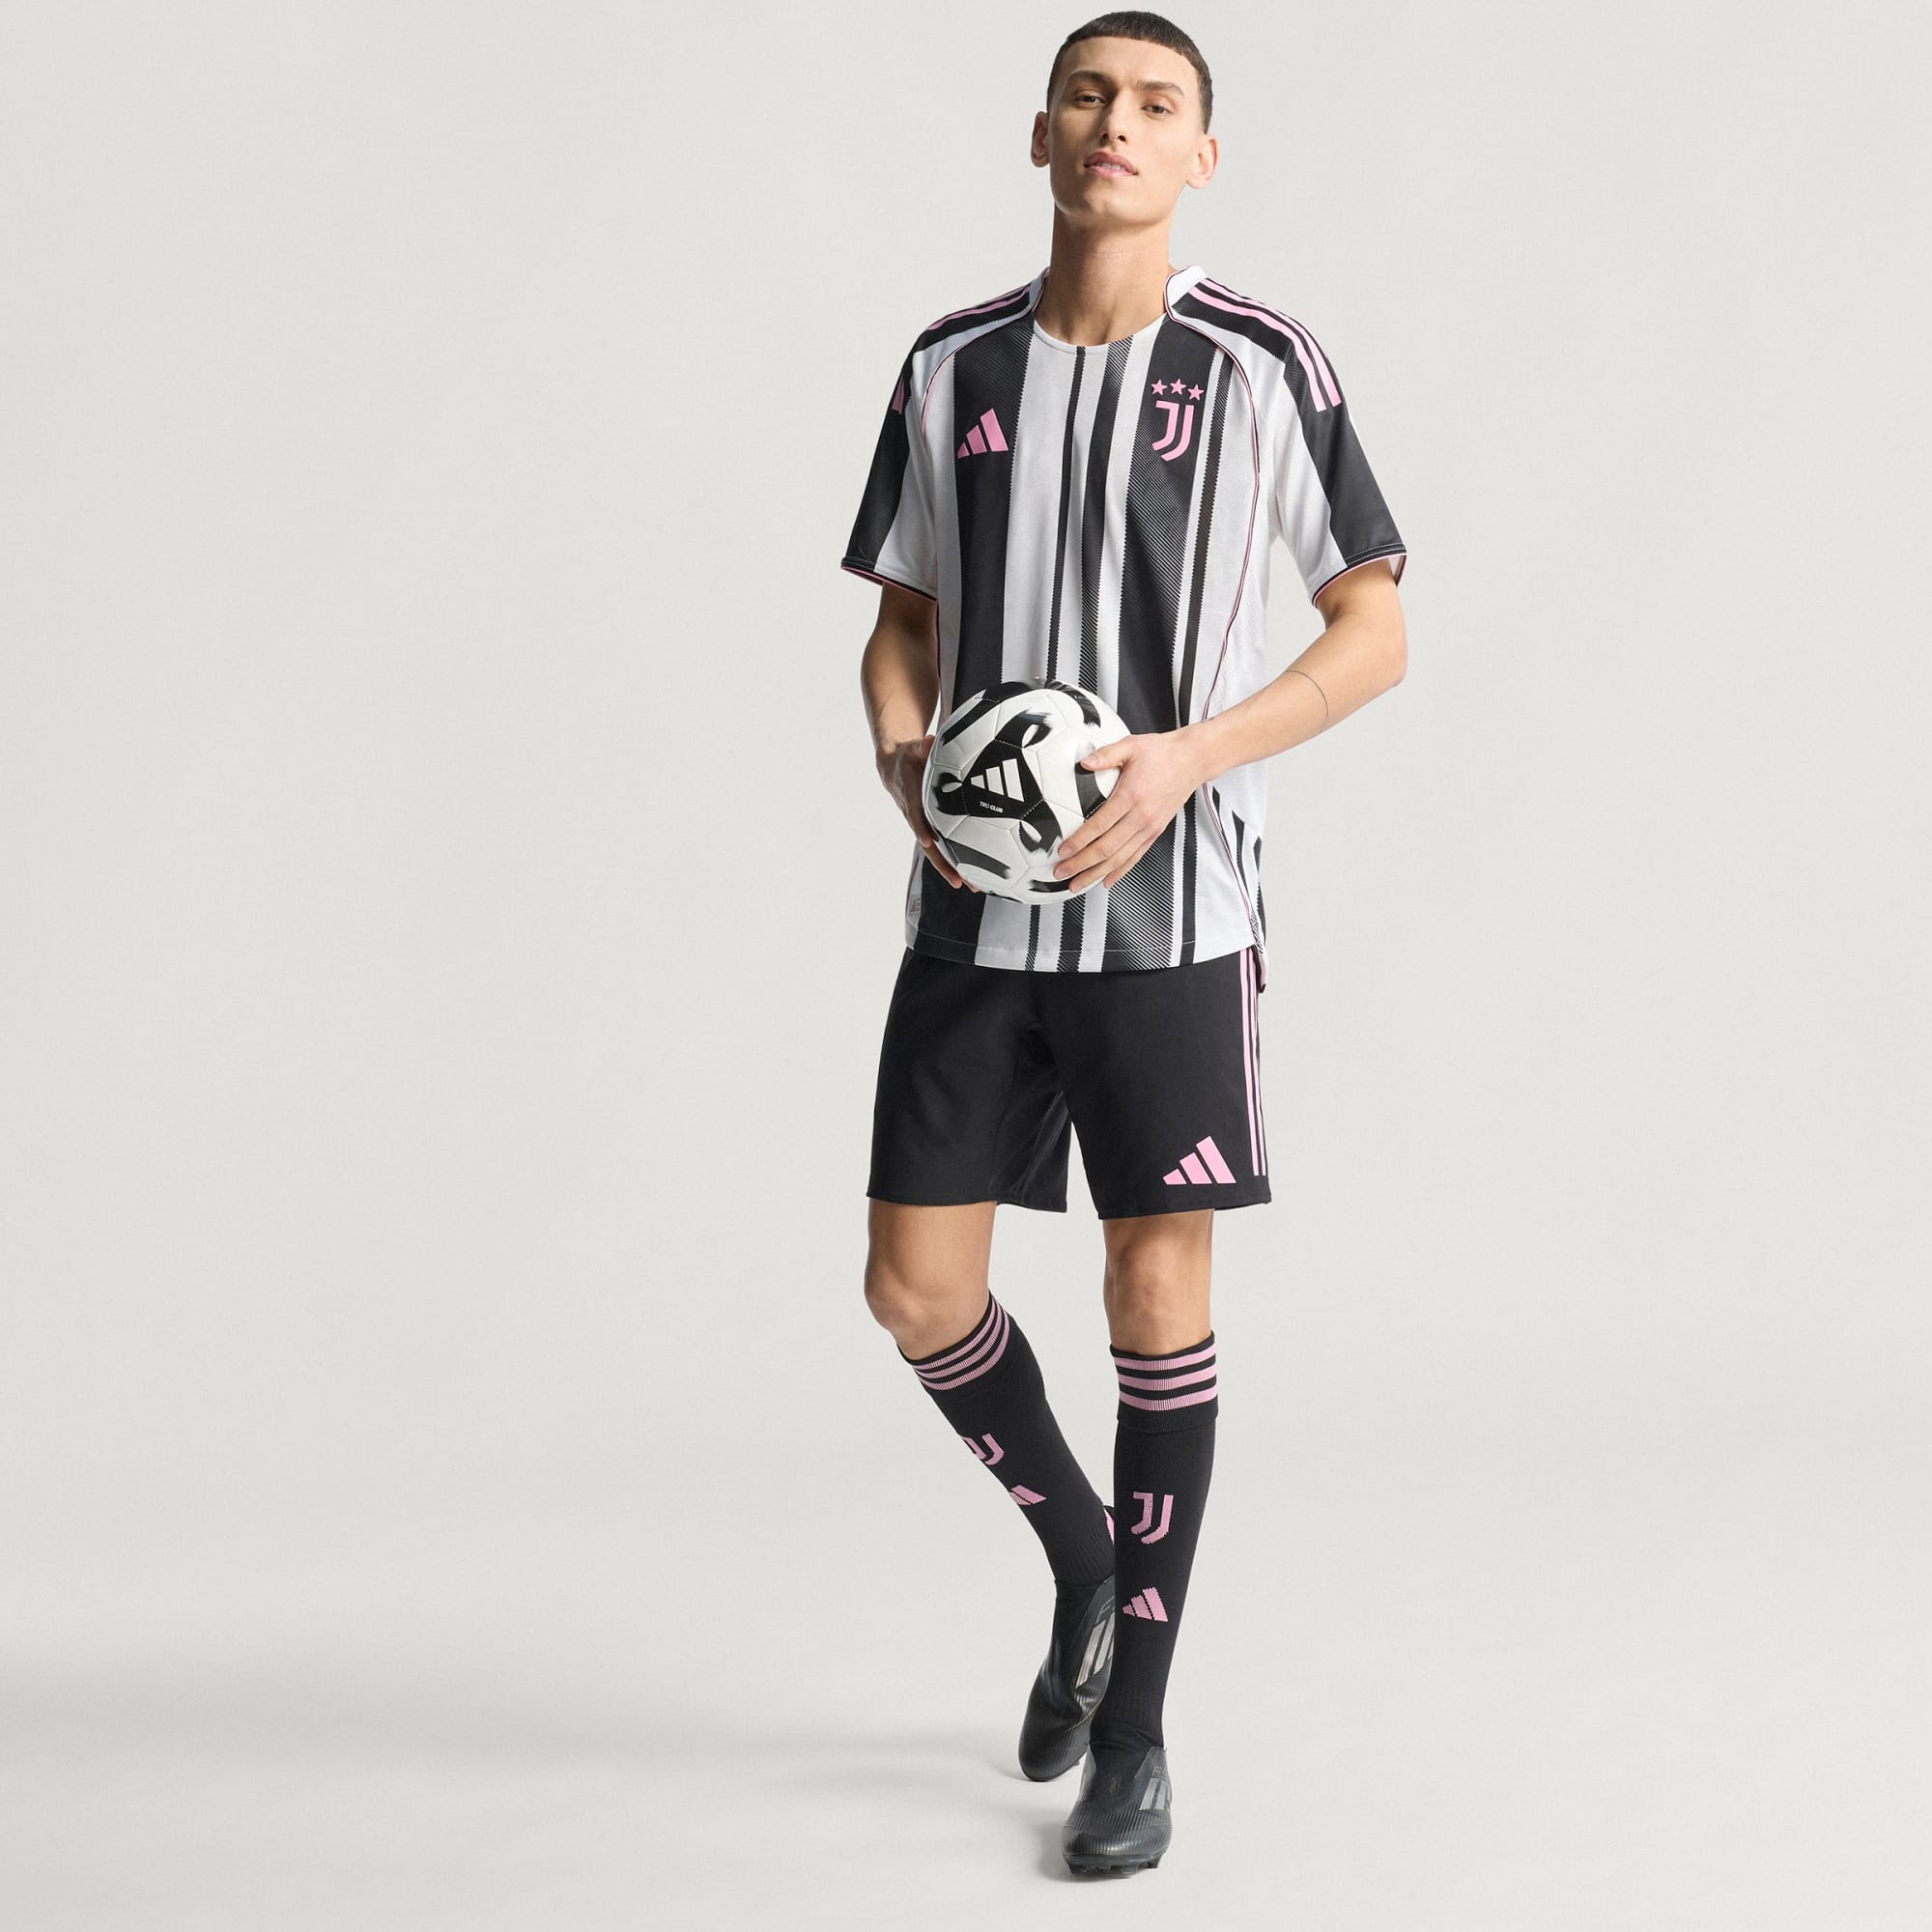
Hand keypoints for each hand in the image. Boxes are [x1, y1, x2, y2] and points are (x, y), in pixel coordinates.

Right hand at [877, 735, 974, 890]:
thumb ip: (921, 747)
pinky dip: (955, 861)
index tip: (928, 841)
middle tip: (960, 880)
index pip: (915, 815)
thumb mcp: (912, 749)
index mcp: (912, 799)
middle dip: (944, 864)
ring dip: (952, 869)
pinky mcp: (931, 829)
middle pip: (930, 846)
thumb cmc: (908, 758)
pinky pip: (943, 848)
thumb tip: (930, 741)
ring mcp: (924, 827)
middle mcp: (917, 818)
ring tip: (971, 885)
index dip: (920, 828)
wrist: (893, 770)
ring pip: (937, 852)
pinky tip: (973, 873)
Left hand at [1051, 728, 1205, 891]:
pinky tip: (1106, 881)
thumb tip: (1084, 762)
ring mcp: (1150, 827)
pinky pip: (1135, 857)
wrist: (1192, 760)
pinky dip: (1120, 871)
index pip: (1100, 825)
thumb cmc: (1161, 752)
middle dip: (1082, 864)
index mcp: (1131, 796)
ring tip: (1077, 883)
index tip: (1063, 851)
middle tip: (1061, 872)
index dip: (1079, 841)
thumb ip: (1106, 755)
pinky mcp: (1156, 832)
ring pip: (1120, 858)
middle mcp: (1142, 816)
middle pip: (1107, 848)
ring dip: (1096, 873)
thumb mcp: (1131, 745)